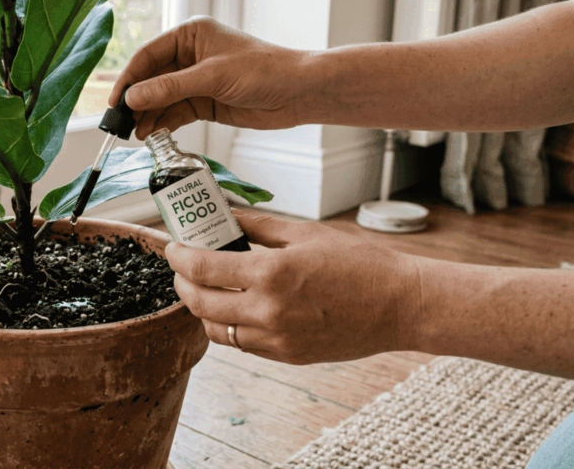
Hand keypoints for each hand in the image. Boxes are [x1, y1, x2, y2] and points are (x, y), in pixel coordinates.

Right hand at [109, 17, 309, 138]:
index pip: (148, 55)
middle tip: (120, 122)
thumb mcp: (211, 77)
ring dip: (148, 115)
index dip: (129, 79)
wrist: (298, 92)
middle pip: (151, 78)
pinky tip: (151, 134)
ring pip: (162, 98)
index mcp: (190, 35)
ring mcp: (196, 79)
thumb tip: (133, 97)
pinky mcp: (205, 101)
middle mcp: (190, 55)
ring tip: (134, 133)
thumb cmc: (264, 70)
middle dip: (136, 100)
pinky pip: (176, 111)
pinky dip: (163, 123)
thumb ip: (170, 88)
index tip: (116, 101)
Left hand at [166, 210, 419, 363]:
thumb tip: (225, 216)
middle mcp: (268, 312)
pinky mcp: (287, 356)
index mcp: (271, 275)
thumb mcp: (306, 233)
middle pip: (199, 303)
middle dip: (182, 283)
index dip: (178, 257)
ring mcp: (276, 339)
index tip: (173, 247)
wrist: (400, 305)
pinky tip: (232, 308)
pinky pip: (242, 344)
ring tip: (203, 288)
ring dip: (201, 308)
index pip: (202, 269)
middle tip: (182, 268)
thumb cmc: (360, 265)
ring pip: (216, 330)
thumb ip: (258, 228)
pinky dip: (228, 326)